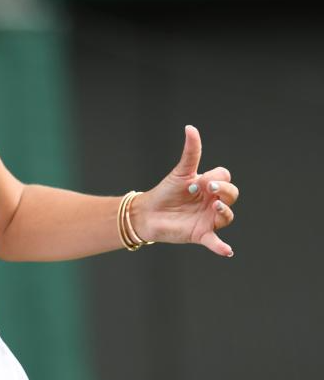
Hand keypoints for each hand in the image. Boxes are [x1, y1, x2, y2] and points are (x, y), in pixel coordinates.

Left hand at [132, 125, 238, 256]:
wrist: (147, 213)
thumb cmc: (166, 191)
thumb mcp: (180, 172)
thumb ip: (190, 152)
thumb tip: (190, 128)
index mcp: (209, 185)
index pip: (224, 177)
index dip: (216, 177)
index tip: (198, 180)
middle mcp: (212, 201)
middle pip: (232, 194)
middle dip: (224, 190)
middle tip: (208, 188)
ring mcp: (208, 218)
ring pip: (227, 216)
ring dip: (224, 212)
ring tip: (215, 207)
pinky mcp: (200, 234)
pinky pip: (215, 241)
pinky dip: (221, 247)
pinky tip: (226, 251)